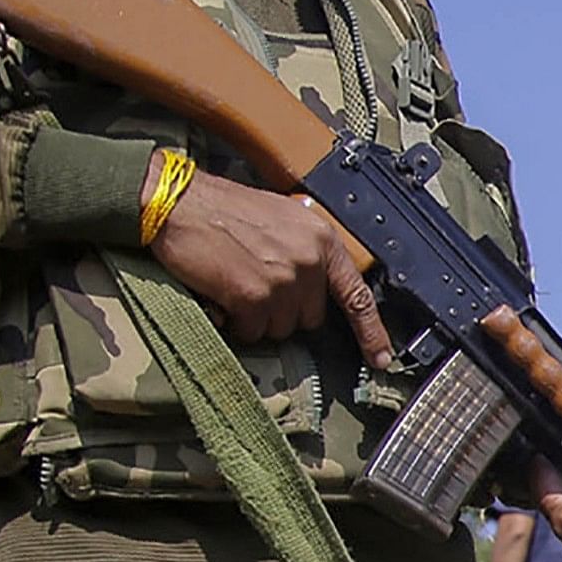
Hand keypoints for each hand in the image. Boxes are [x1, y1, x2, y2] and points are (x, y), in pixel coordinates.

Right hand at [148, 170, 395, 366]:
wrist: (180, 204)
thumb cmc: (225, 210)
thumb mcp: (283, 219)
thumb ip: (307, 253)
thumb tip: (316, 289)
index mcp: (322, 239)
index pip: (357, 294)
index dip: (371, 331)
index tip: (381, 358)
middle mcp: (309, 261)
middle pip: (311, 317)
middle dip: (285, 310)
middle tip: (257, 283)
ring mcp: (283, 281)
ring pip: (281, 328)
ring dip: (259, 317)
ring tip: (237, 283)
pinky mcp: (253, 297)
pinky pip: (253, 332)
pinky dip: (237, 322)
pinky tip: (225, 295)